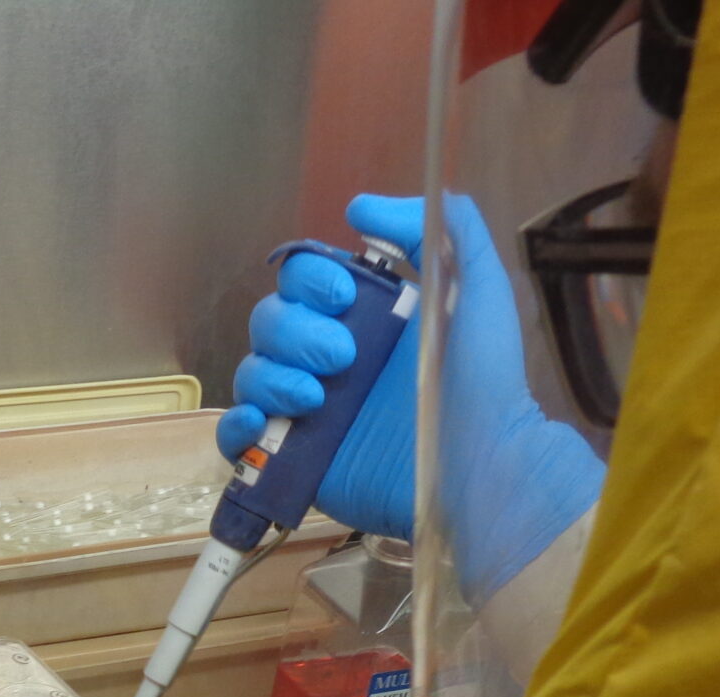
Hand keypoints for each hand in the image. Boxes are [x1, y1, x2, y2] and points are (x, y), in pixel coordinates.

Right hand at [217, 194, 603, 602]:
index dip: (310, 281)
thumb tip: (362, 207)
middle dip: (295, 333)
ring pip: (251, 374)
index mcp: (366, 318)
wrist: (480, 467)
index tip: (343, 296)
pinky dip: (235, 426)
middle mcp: (331, 360)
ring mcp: (310, 412)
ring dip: (271, 377)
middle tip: (343, 358)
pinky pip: (238, 437)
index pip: (303, 279)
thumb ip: (441, 227)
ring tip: (315, 399)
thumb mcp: (478, 286)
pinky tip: (262, 424)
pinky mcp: (296, 460)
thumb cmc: (484, 381)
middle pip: (269, 322)